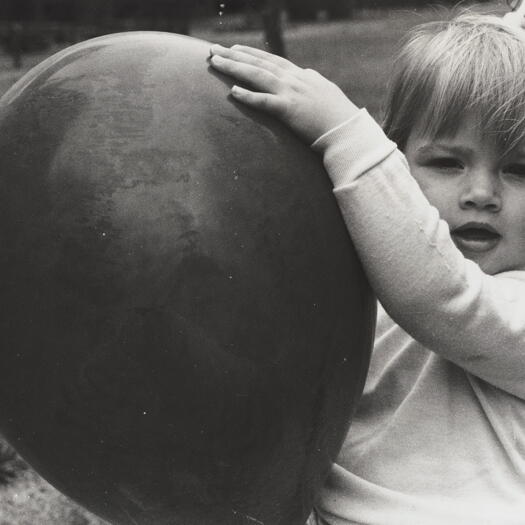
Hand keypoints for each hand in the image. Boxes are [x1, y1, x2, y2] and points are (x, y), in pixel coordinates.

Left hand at [209, 44, 358, 143]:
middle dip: (234, 55)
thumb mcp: (325, 91)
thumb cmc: (339, 116)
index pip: (271, 60)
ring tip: (215, 62)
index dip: (251, 53)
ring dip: (234, 68)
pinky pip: (265, 101)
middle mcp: (294, 79)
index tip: (234, 48)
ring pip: (257, 76)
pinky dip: (248, 95)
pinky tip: (232, 91)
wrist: (348, 130)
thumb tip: (308, 73)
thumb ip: (313, 81)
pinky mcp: (290, 110)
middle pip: (259, 63)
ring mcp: (291, 93)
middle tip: (213, 49)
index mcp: (302, 76)